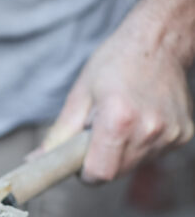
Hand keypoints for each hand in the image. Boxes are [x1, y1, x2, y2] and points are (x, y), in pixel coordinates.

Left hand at [42, 13, 193, 182]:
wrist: (159, 41)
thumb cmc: (115, 63)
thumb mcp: (79, 95)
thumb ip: (59, 134)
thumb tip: (36, 161)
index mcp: (119, 120)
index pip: (99, 174)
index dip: (84, 173)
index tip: (78, 161)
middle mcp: (149, 130)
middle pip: (115, 173)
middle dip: (100, 161)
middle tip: (97, 132)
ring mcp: (170, 134)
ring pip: (134, 166)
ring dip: (121, 153)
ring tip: (120, 121)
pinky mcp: (183, 135)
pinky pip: (152, 155)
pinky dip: (140, 145)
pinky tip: (140, 119)